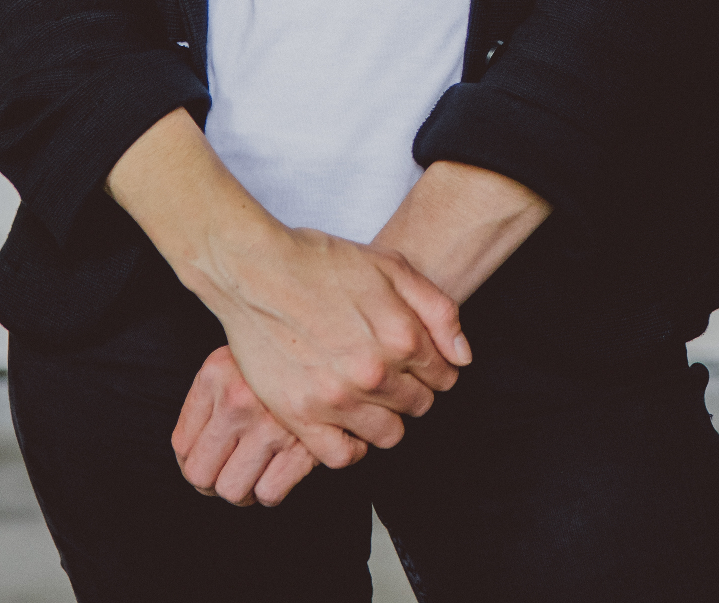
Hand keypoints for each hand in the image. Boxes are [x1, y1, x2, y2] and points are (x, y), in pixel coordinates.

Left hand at [172, 344, 313, 505]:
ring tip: (256, 472)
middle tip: (229, 473)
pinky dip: (273, 490)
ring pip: (233, 491)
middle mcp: (239, 398)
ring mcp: (271, 424)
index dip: (192, 463)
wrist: (341, 345)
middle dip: (214, 482)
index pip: (182, 446)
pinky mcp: (304, 445)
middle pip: (201, 475)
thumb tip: (189, 456)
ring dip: (244, 490)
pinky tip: (281, 469)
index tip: (208, 462)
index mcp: (216, 373)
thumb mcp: (238, 359)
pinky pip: (269, 493)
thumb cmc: (286, 358)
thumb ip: (211, 398)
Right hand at [208, 227, 469, 467]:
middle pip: (419, 405)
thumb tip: (463, 358)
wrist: (255, 269)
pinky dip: (352, 446)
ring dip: (387, 418)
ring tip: (371, 397)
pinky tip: (348, 423)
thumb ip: (439, 312)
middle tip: (391, 373)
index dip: (434, 367)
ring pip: (388, 435)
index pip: (443, 376)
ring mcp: (335, 399)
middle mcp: (373, 373)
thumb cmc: (322, 262)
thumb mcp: (393, 267)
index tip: (418, 361)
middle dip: (413, 390)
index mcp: (401, 336)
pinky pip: (341, 456)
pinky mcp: (299, 416)